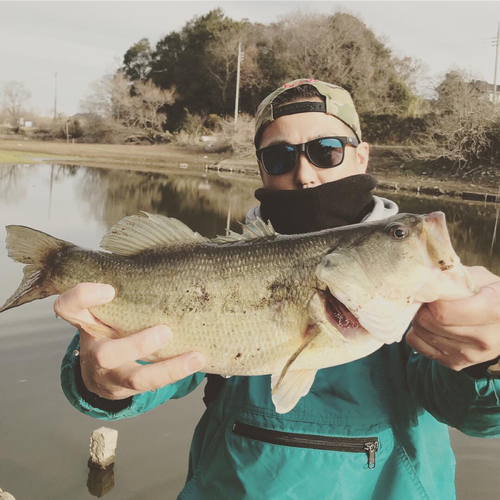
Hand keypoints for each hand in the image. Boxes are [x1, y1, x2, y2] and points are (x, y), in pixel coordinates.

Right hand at [55, 283, 205, 399]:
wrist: (100, 371)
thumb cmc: (112, 324)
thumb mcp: (110, 305)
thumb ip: (124, 285)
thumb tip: (163, 249)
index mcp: (86, 322)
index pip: (68, 307)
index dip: (83, 298)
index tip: (110, 289)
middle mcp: (95, 350)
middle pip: (105, 355)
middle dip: (137, 345)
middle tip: (166, 331)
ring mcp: (110, 374)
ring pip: (135, 378)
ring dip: (167, 368)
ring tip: (195, 357)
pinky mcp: (127, 389)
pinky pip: (152, 386)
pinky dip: (176, 373)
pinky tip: (197, 360)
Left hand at [406, 266, 499, 370]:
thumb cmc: (492, 296)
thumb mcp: (481, 278)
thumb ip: (455, 275)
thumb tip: (427, 275)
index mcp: (492, 311)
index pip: (443, 312)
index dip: (430, 298)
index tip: (432, 291)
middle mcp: (483, 338)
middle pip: (428, 322)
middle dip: (422, 307)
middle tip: (429, 300)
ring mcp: (469, 355)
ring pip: (420, 333)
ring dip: (419, 319)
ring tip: (432, 312)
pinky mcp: (456, 364)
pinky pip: (417, 345)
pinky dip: (417, 333)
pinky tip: (431, 326)